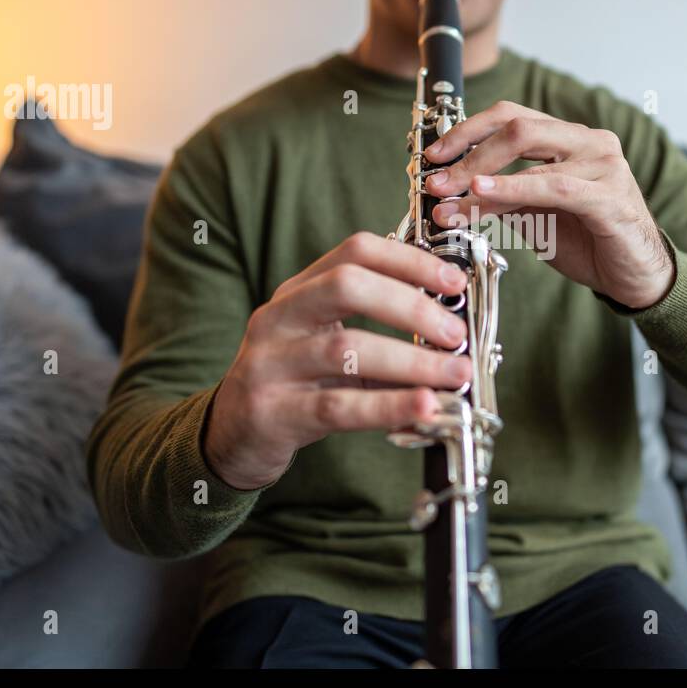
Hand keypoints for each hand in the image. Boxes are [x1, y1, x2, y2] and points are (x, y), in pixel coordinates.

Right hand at [203, 231, 472, 489]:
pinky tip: (423, 407)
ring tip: (454, 374)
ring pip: (347, 349)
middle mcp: (279, 318)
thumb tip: (454, 341)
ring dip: (411, 361)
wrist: (231, 436)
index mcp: (298, 291)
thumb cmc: (295, 384)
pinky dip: (388, 406)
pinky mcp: (272, 412)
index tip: (453, 281)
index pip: (356, 251)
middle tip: (455, 333)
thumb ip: (381, 335)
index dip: (410, 260)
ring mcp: (270, 364)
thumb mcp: (328, 345)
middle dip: (411, 306)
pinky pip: (338, 407)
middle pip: (347, 286)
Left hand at [422, 100, 674, 308]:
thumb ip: (500, 195)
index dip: (468, 130)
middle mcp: (590, 142)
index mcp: (570, 139)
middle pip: (518, 127)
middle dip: (468, 153)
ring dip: (481, 179)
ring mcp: (604, 166)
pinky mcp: (611, 197)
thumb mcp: (533, 214)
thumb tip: (450, 189)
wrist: (633, 279)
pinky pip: (553, 187)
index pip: (512, 115)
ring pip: (531, 157)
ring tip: (448, 199)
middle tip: (435, 181)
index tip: (433, 155)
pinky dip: (513, 189)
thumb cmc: (587, 242)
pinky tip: (484, 194)